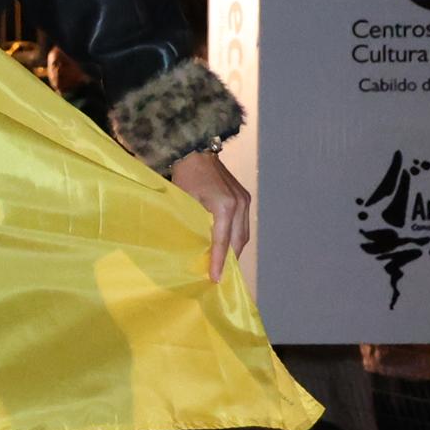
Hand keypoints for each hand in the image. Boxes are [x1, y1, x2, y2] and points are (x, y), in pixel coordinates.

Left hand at [170, 149, 252, 282]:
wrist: (197, 152)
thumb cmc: (185, 177)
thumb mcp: (184, 203)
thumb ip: (193, 224)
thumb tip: (195, 248)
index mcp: (224, 207)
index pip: (222, 241)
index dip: (219, 261)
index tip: (215, 278)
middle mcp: (240, 205)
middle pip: (238, 241)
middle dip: (230, 259)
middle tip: (220, 276)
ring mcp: (245, 201)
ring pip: (243, 234)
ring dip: (234, 250)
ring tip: (224, 265)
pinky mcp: (245, 198)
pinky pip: (243, 224)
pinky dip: (236, 237)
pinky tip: (228, 247)